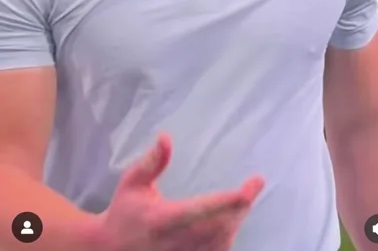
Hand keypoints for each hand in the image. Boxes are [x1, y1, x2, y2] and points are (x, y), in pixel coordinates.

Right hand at [91, 134, 263, 250]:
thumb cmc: (124, 212)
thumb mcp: (132, 183)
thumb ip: (152, 162)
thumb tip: (166, 137)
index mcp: (161, 220)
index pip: (200, 210)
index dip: (226, 201)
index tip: (246, 190)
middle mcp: (174, 244)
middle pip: (218, 228)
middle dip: (239, 207)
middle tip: (253, 186)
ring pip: (220, 244)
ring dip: (236, 222)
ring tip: (244, 201)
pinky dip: (227, 238)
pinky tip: (230, 223)